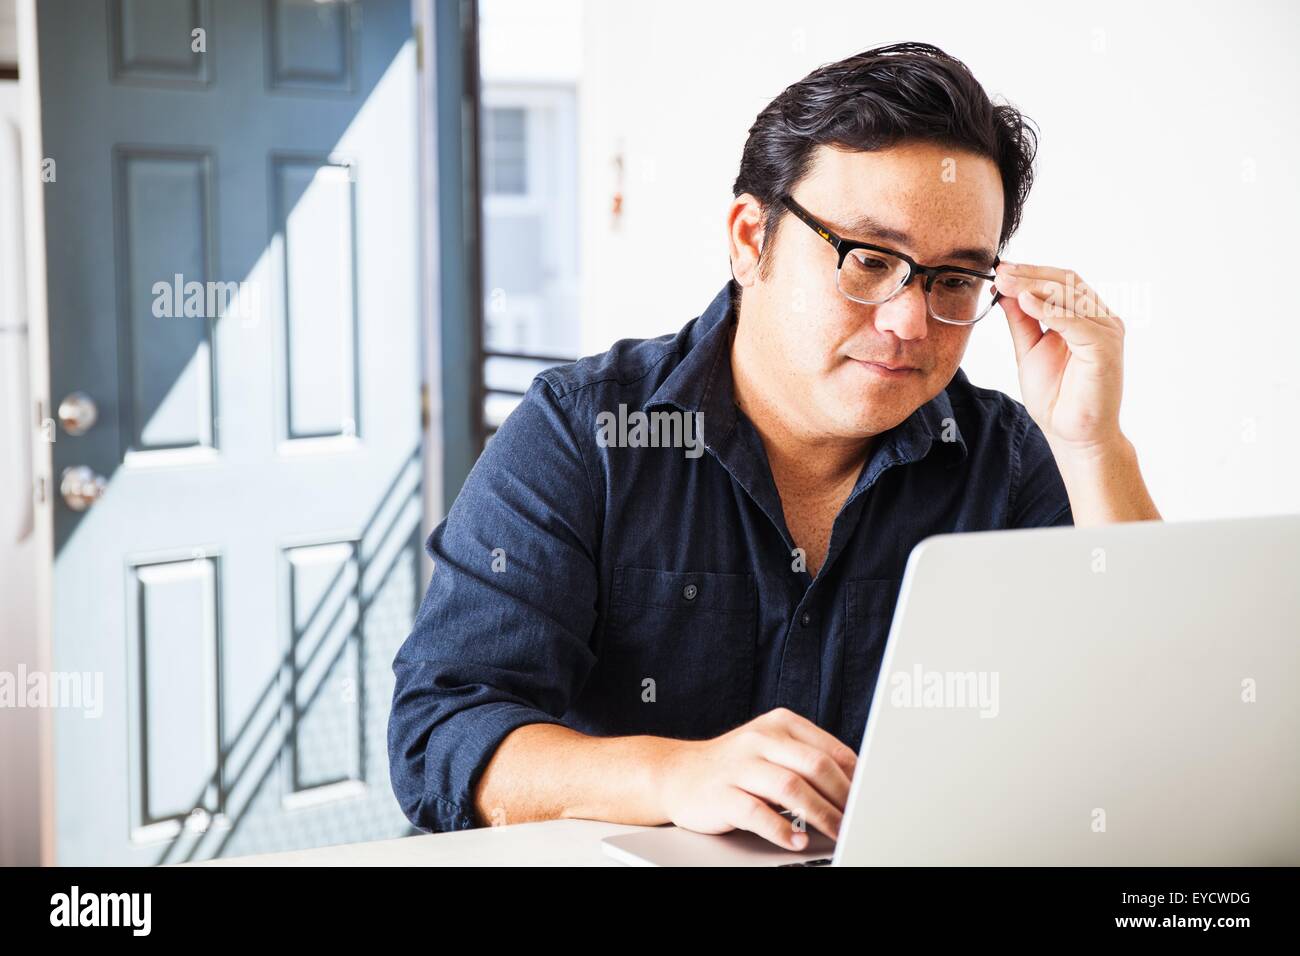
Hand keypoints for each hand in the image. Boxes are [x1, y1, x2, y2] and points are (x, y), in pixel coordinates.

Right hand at [654, 707, 856, 849]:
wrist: (677, 773)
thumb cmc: (735, 765)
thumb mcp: (771, 748)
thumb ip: (807, 758)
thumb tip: (856, 784)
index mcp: (779, 724)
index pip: (829, 749)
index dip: (855, 777)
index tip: (870, 798)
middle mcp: (760, 740)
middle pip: (814, 766)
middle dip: (843, 797)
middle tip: (858, 820)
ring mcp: (739, 766)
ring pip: (790, 788)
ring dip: (820, 815)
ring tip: (837, 833)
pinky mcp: (722, 794)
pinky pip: (757, 813)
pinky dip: (781, 830)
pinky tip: (796, 841)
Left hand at [996, 262, 1125, 454]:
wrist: (1071, 432)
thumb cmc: (1056, 395)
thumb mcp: (1029, 349)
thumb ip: (1022, 320)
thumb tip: (1007, 290)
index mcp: (1086, 316)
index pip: (1060, 281)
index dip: (1030, 272)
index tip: (1000, 269)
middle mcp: (1101, 319)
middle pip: (1066, 282)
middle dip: (1030, 274)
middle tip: (1000, 272)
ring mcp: (1107, 331)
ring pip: (1071, 296)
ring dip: (1035, 286)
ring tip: (1006, 283)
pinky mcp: (1106, 347)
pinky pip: (1076, 321)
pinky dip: (1049, 310)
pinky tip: (1025, 302)